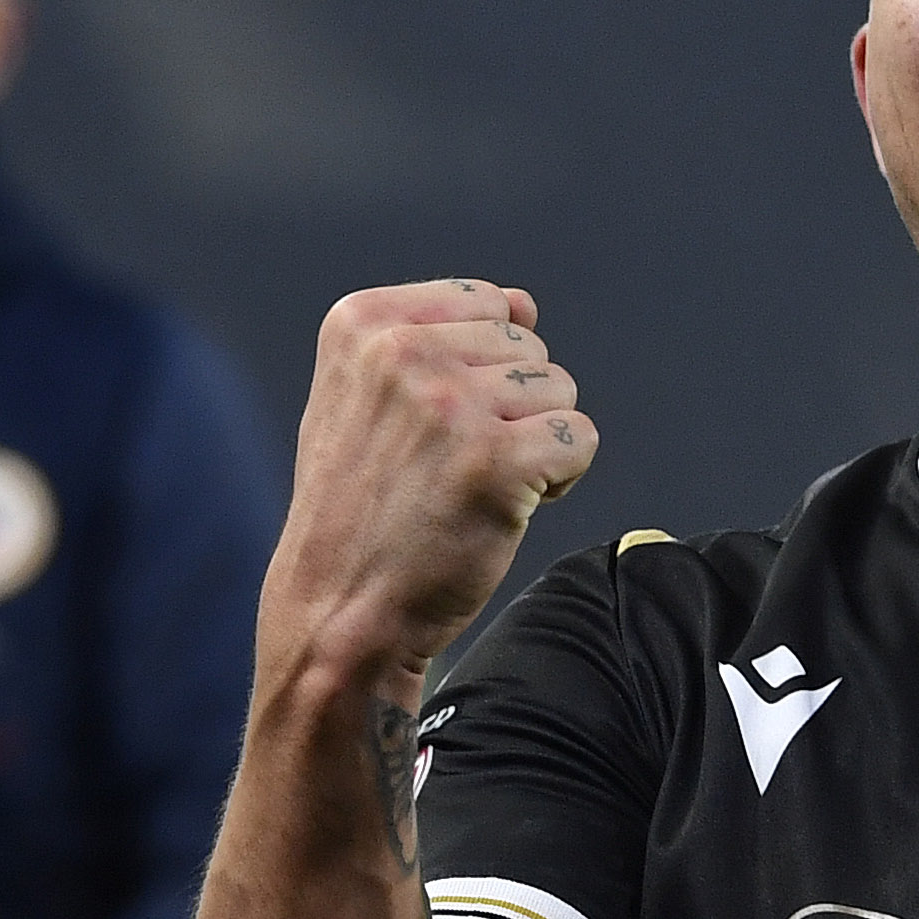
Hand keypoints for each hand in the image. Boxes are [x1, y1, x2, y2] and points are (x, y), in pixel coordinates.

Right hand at [266, 284, 596, 697]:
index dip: (480, 370)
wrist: (338, 615)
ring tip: (474, 488)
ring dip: (535, 443)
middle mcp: (402, 351)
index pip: (483, 303)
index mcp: (362, 323)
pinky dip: (559, 479)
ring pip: (559, 389)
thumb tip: (525, 303)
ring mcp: (449, 403)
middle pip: (526, 346)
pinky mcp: (496, 459)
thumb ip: (436, 339)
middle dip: (511, 408)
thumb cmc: (361, 513)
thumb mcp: (364, 401)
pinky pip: (579, 438)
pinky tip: (506, 508)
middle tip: (452, 469)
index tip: (431, 428)